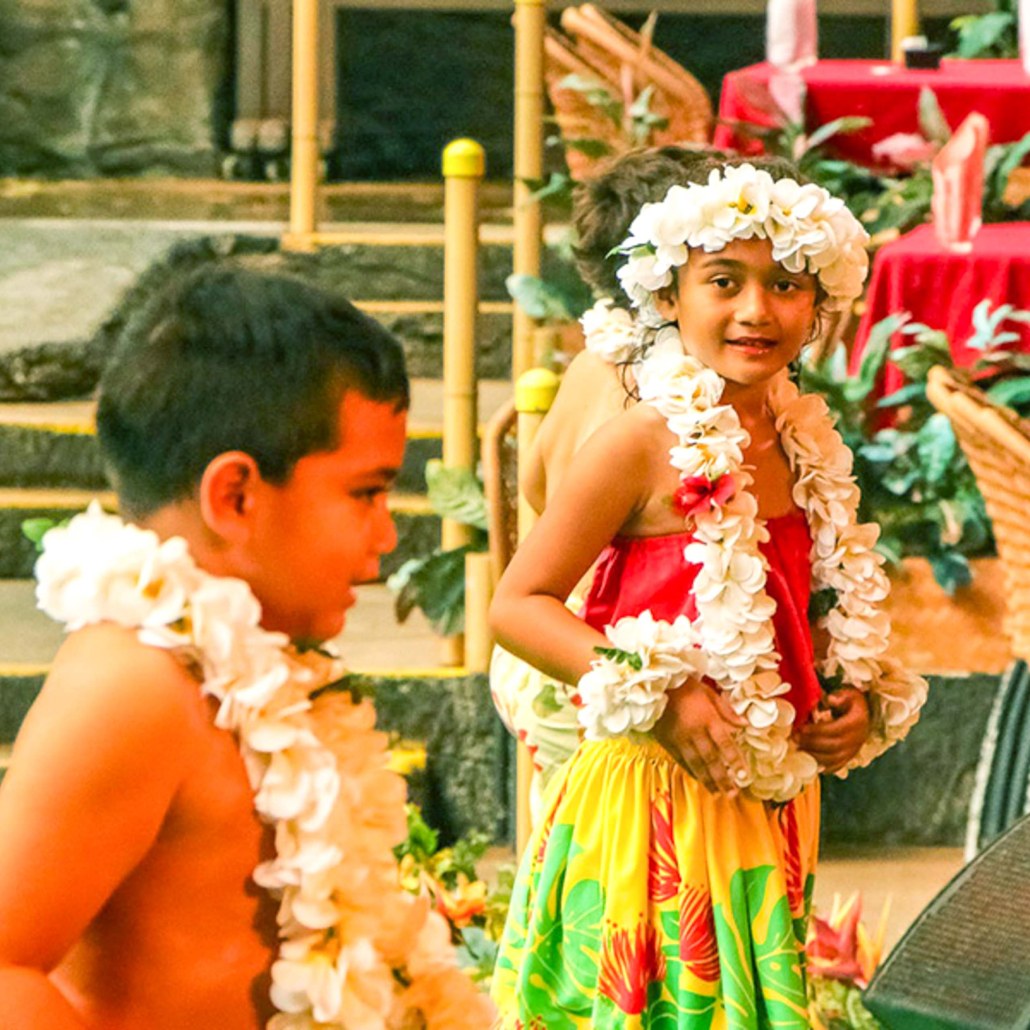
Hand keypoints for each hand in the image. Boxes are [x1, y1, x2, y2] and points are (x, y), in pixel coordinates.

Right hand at [652, 678, 747, 795]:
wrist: (653, 686)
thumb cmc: (683, 685)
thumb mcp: (708, 691)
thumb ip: (726, 710)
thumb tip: (744, 724)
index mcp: (707, 718)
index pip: (725, 744)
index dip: (735, 761)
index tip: (744, 776)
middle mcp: (695, 732)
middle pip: (711, 759)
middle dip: (722, 778)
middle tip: (732, 793)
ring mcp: (680, 739)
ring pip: (696, 764)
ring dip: (708, 780)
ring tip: (717, 793)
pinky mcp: (667, 742)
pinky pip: (681, 761)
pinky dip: (691, 772)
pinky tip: (699, 780)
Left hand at [796, 687, 870, 772]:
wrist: (865, 716)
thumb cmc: (852, 703)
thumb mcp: (850, 694)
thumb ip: (839, 696)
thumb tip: (830, 700)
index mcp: (856, 722)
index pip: (834, 729)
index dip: (817, 730)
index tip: (801, 728)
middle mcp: (857, 739)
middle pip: (832, 746)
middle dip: (811, 743)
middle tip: (794, 738)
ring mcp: (854, 750)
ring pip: (833, 759)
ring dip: (813, 755)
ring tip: (797, 748)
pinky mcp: (849, 758)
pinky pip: (836, 766)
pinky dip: (822, 766)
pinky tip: (809, 761)